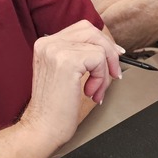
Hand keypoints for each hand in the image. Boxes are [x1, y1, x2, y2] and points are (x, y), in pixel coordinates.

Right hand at [20, 21, 121, 148]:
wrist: (43, 128)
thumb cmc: (55, 107)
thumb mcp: (66, 74)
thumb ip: (80, 56)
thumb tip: (109, 48)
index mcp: (46, 44)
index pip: (82, 29)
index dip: (102, 41)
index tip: (114, 55)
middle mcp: (48, 43)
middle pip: (91, 31)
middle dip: (109, 52)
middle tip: (113, 73)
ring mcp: (56, 50)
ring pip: (98, 47)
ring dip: (104, 72)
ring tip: (95, 90)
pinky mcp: (67, 61)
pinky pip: (99, 59)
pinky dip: (101, 78)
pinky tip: (90, 92)